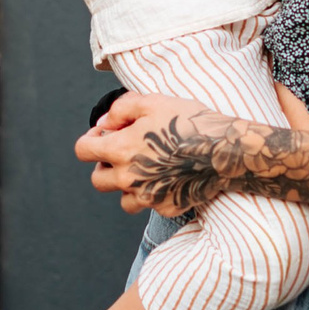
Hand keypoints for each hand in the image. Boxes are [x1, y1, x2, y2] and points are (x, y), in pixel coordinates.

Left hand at [74, 93, 225, 213]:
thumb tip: (104, 124)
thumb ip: (121, 110)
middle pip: (98, 180)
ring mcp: (147, 197)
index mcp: (120, 150)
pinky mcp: (166, 207)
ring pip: (122, 199)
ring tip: (145, 170)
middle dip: (105, 166)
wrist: (226, 150)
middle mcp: (128, 178)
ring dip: (127, 186)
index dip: (90, 140)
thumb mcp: (153, 102)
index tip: (105, 135)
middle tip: (124, 154)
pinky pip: (150, 205)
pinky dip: (153, 194)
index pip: (82, 151)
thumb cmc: (190, 121)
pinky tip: (169, 178)